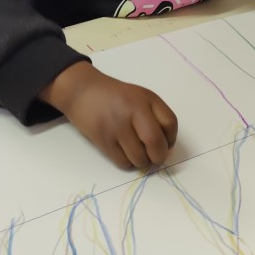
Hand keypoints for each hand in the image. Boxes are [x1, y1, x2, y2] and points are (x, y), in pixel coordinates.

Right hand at [40, 61, 177, 169]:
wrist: (82, 91)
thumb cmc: (116, 96)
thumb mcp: (140, 97)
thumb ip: (156, 117)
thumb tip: (166, 148)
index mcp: (147, 98)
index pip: (170, 123)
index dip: (171, 139)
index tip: (165, 143)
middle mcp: (133, 111)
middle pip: (155, 143)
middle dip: (159, 156)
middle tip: (155, 157)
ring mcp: (116, 126)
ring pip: (139, 158)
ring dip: (142, 162)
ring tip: (137, 153)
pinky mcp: (103, 140)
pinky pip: (123, 162)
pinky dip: (128, 163)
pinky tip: (124, 153)